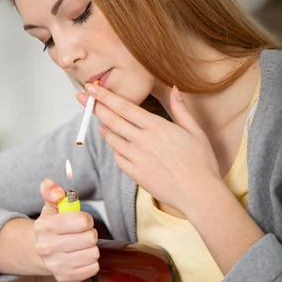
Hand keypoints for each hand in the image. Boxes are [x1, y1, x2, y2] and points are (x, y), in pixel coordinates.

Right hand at [34, 179, 99, 281]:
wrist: (41, 251)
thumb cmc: (52, 226)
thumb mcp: (51, 205)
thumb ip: (52, 191)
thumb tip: (57, 192)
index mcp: (44, 226)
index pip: (82, 221)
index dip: (86, 219)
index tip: (82, 221)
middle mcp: (47, 247)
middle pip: (90, 238)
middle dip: (89, 233)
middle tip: (81, 234)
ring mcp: (55, 265)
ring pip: (93, 254)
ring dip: (90, 248)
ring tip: (81, 246)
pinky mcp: (65, 277)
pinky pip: (93, 268)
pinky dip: (90, 262)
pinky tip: (81, 257)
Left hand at [77, 84, 220, 216]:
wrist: (199, 194)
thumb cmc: (201, 162)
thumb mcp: (196, 131)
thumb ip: (181, 109)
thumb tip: (174, 88)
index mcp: (158, 127)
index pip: (125, 108)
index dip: (105, 96)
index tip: (91, 88)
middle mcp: (143, 141)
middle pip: (112, 121)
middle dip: (94, 107)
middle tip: (80, 97)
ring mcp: (137, 159)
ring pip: (112, 140)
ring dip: (104, 129)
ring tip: (100, 122)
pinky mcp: (135, 175)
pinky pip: (118, 158)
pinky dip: (115, 150)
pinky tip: (116, 145)